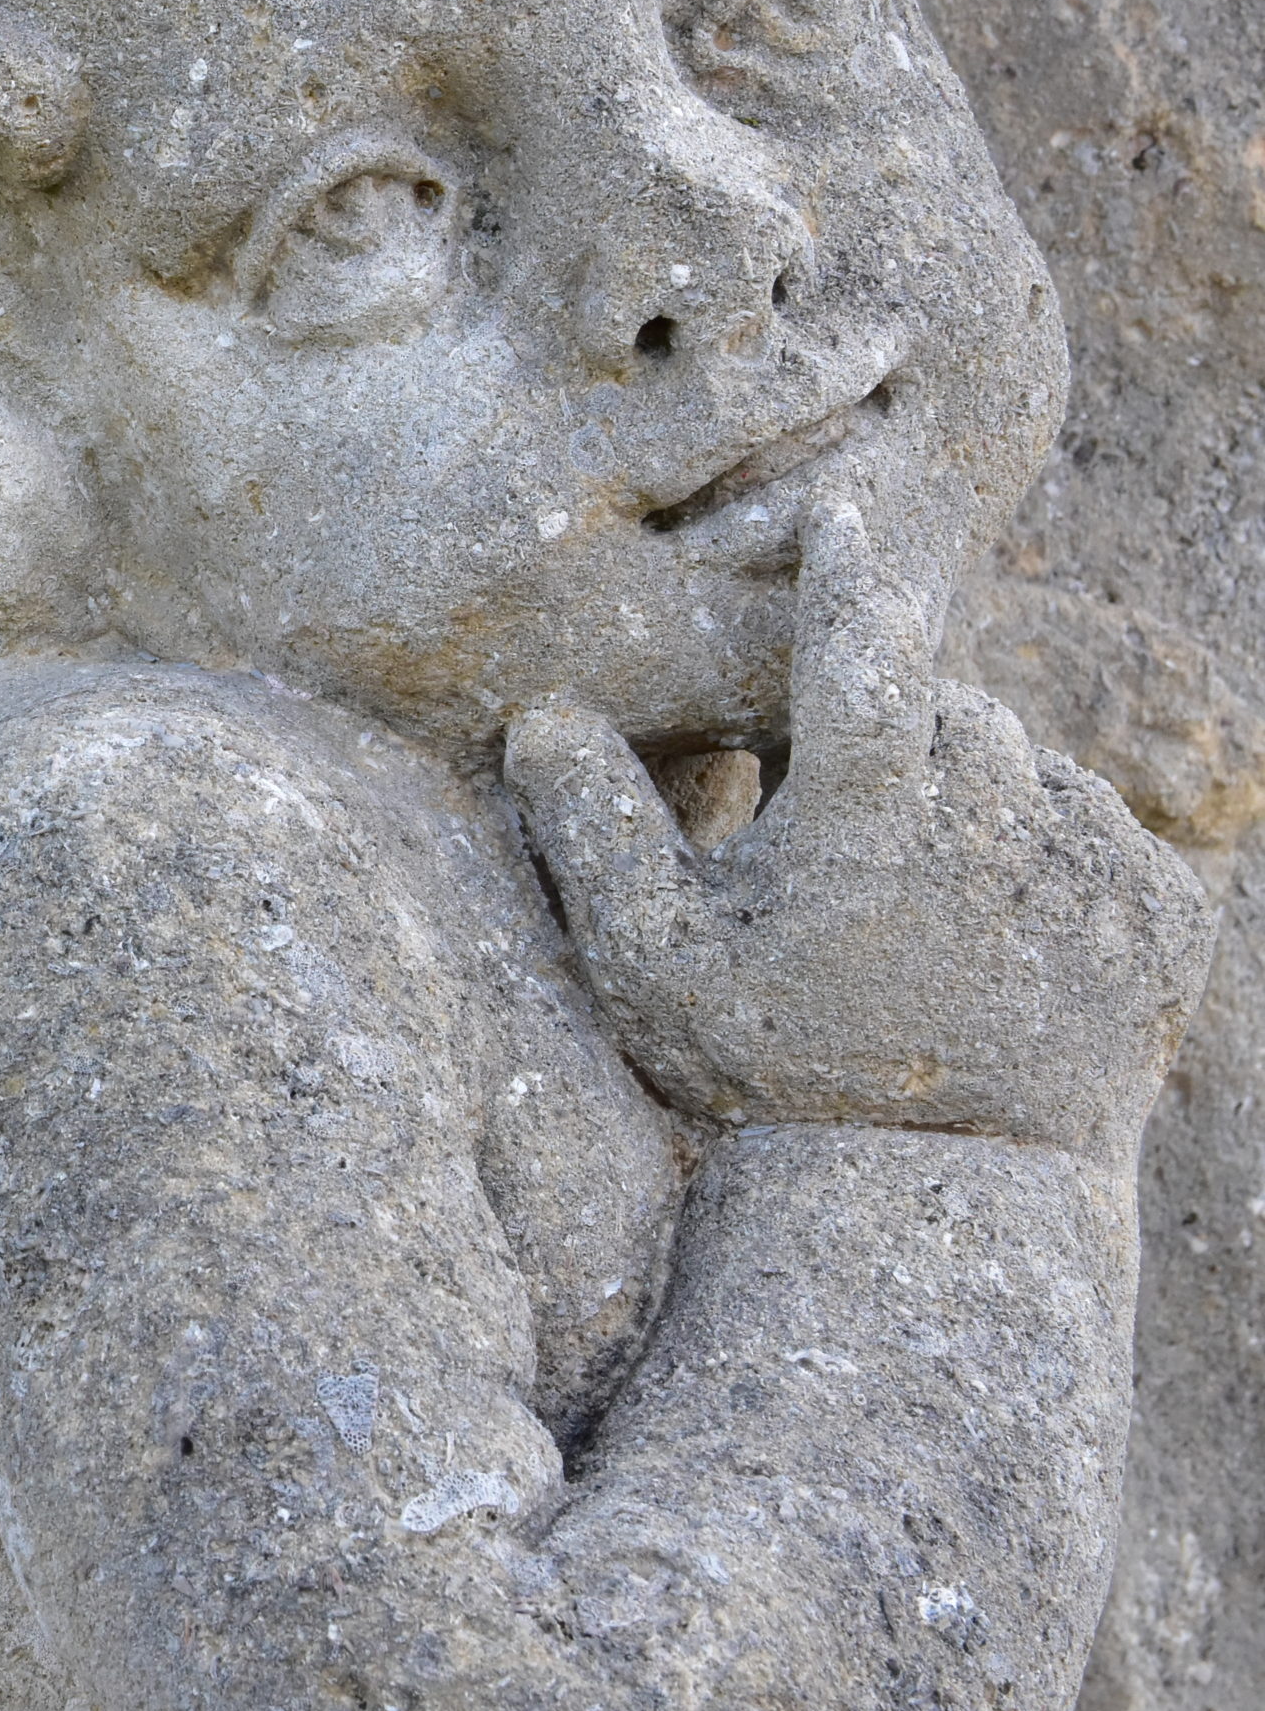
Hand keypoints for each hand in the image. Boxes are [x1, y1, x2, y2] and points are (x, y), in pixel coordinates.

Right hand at [505, 496, 1215, 1152]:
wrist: (950, 1202)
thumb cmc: (778, 1073)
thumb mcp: (651, 964)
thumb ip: (590, 829)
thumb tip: (544, 710)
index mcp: (875, 800)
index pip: (861, 630)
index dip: (843, 563)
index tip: (841, 508)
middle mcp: (1003, 805)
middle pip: (941, 706)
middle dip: (889, 741)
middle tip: (835, 844)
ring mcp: (1097, 856)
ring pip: (1022, 766)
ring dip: (968, 800)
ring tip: (912, 910)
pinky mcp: (1166, 909)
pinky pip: (1099, 833)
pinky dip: (1043, 860)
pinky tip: (991, 939)